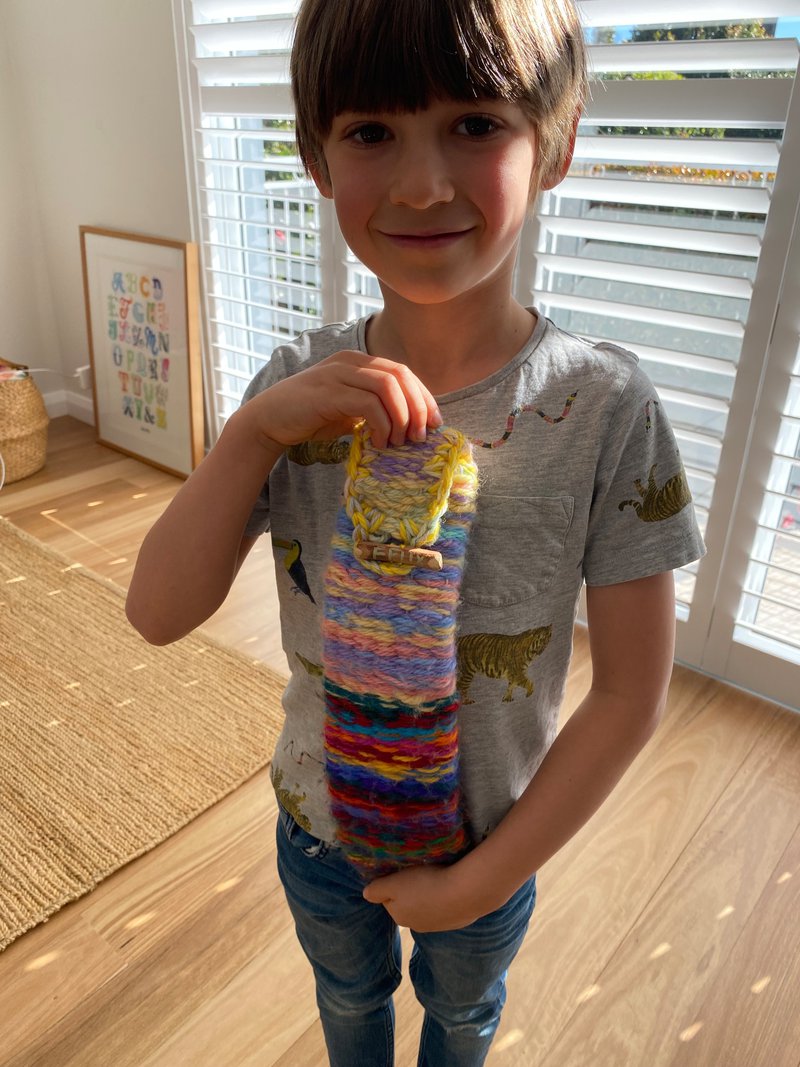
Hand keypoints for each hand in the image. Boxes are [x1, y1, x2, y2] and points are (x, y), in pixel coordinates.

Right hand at [244, 349, 441, 450]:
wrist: (270, 420)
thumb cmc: (311, 417)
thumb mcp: (350, 409)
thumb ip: (375, 408)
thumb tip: (411, 425)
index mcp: (358, 361)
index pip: (402, 372)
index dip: (423, 397)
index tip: (433, 424)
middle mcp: (350, 361)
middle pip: (400, 375)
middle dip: (418, 407)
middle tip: (420, 436)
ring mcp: (338, 374)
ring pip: (388, 386)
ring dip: (402, 417)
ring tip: (401, 441)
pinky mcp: (328, 393)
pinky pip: (368, 404)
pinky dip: (382, 425)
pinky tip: (379, 443)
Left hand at [362, 863, 484, 932]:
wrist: (465, 893)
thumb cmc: (425, 884)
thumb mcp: (393, 883)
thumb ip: (376, 889)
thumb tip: (366, 894)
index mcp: (399, 916)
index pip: (389, 899)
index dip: (395, 883)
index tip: (403, 871)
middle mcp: (416, 925)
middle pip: (408, 903)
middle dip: (412, 890)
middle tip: (420, 872)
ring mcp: (438, 925)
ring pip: (428, 905)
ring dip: (430, 893)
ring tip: (437, 876)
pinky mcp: (456, 921)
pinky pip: (446, 906)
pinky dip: (446, 897)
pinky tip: (451, 885)